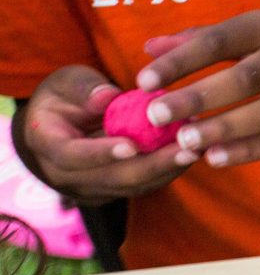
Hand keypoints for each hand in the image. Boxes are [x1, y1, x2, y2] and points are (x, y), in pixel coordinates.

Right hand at [13, 65, 195, 201]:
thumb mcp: (65, 82)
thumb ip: (83, 89)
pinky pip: (145, 185)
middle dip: (153, 166)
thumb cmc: (63, 97)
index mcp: (46, 144)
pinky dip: (169, 170)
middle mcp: (67, 175)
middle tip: (187, 150)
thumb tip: (109, 97)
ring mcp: (93, 189)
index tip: (131, 146)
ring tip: (197, 150)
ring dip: (169, 170)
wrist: (59, 126)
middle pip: (113, 178)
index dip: (101, 153)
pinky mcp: (116, 192)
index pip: (72, 155)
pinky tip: (192, 153)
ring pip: (134, 186)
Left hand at [136, 12, 259, 167]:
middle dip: (198, 98)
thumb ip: (203, 38)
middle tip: (157, 115)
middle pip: (243, 79)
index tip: (144, 80)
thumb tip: (149, 48)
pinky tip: (218, 159)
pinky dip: (251, 150)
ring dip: (224, 129)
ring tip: (185, 142)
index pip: (219, 42)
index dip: (181, 61)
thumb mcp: (258, 29)